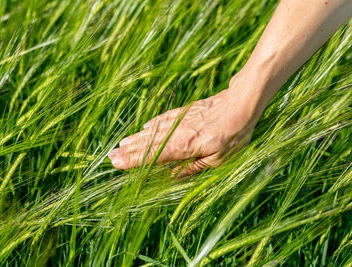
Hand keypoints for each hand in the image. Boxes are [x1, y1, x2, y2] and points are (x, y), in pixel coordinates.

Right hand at [108, 84, 258, 176]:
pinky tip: (145, 126)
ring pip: (153, 130)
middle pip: (148, 143)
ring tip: (121, 144)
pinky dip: (152, 124)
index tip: (116, 163)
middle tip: (110, 156)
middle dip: (128, 150)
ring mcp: (180, 120)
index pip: (152, 156)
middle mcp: (176, 132)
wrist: (241, 103)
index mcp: (183, 146)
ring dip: (136, 138)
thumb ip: (194, 168)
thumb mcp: (218, 159)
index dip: (133, 161)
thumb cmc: (234, 134)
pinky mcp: (185, 111)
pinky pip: (164, 118)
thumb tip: (174, 176)